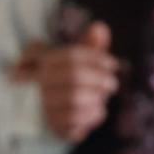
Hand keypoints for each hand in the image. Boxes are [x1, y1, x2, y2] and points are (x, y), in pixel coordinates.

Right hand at [15, 21, 119, 141]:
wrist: (50, 112)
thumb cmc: (68, 79)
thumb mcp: (78, 60)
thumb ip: (89, 44)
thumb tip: (100, 27)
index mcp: (44, 62)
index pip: (72, 56)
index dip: (97, 59)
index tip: (113, 64)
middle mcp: (40, 83)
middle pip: (74, 77)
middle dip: (100, 79)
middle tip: (112, 83)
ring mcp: (44, 106)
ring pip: (75, 99)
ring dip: (96, 97)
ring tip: (102, 96)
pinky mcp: (53, 127)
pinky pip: (76, 122)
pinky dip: (92, 115)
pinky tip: (96, 110)